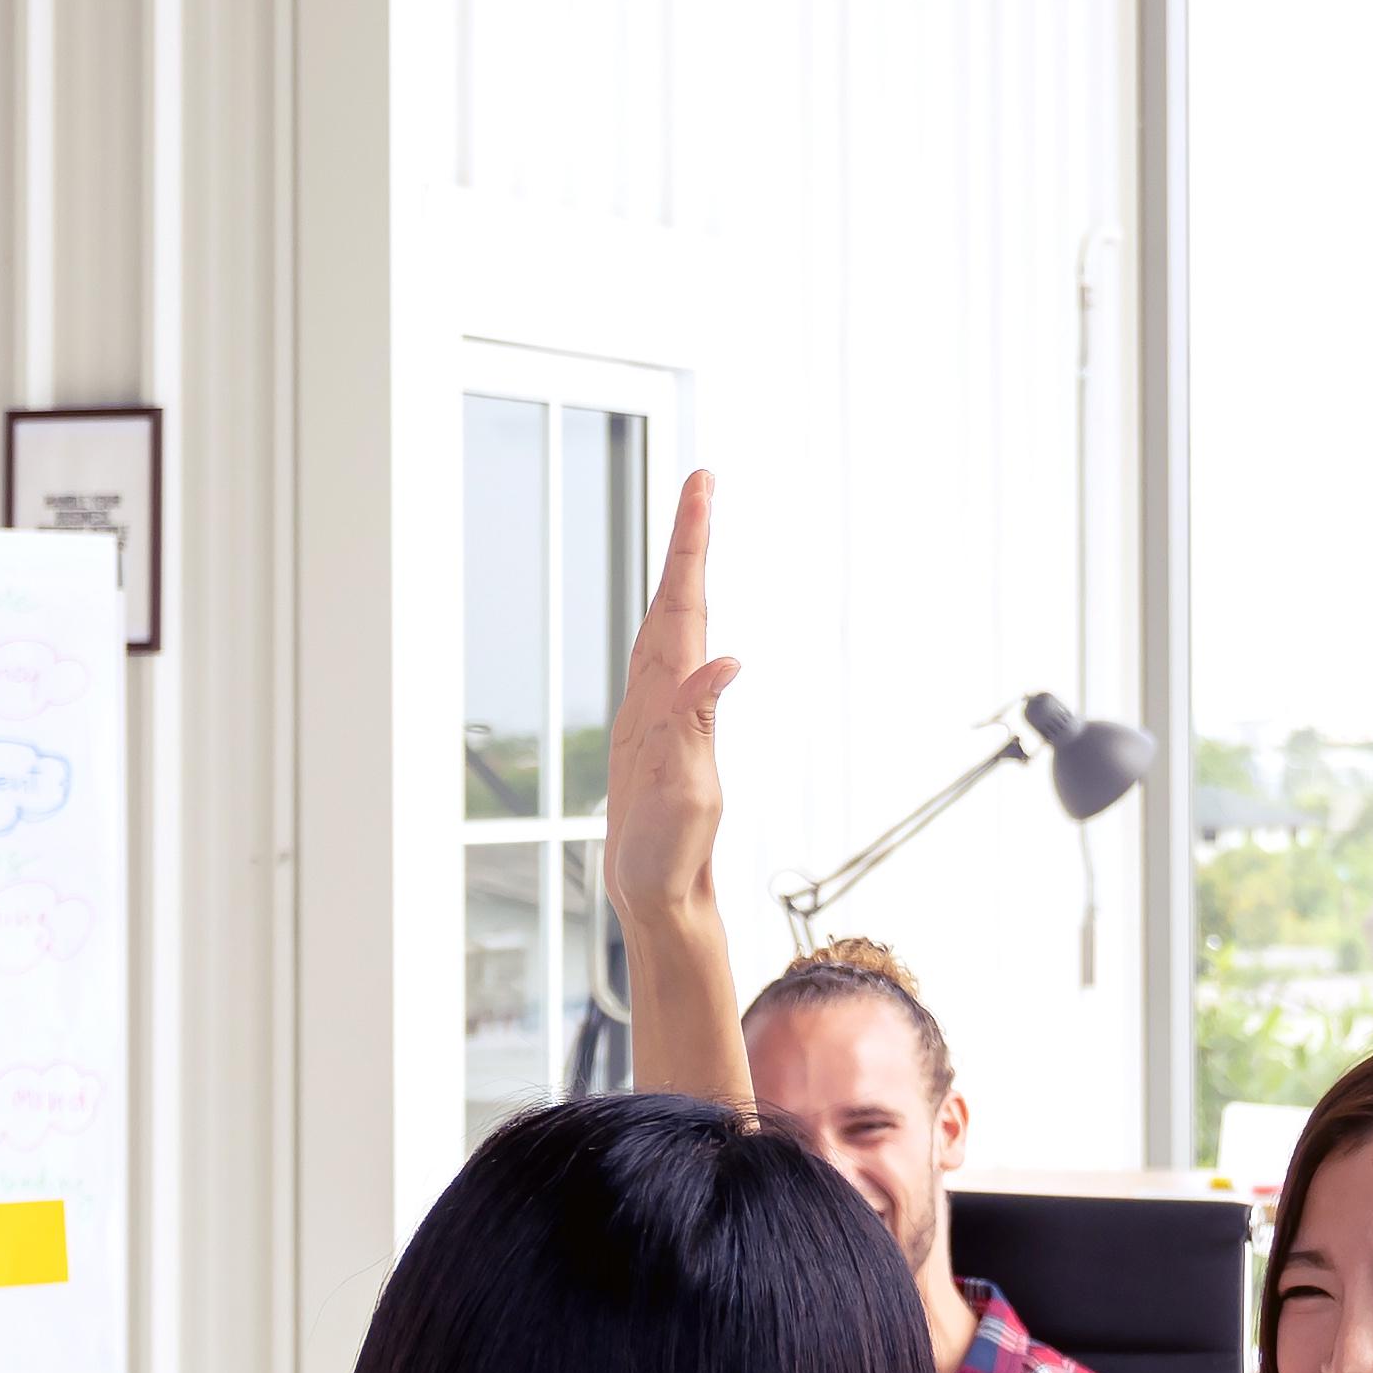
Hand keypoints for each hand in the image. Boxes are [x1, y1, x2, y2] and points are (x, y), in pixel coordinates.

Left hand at [600, 469, 742, 987]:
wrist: (649, 892)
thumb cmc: (664, 849)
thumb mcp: (686, 790)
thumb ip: (697, 721)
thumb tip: (723, 658)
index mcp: (661, 699)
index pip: (680, 605)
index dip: (691, 544)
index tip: (702, 487)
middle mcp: (653, 696)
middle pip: (671, 602)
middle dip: (686, 539)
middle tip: (702, 479)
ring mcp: (656, 711)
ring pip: (667, 625)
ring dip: (680, 571)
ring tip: (693, 521)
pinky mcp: (666, 729)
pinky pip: (673, 658)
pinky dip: (681, 621)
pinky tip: (685, 609)